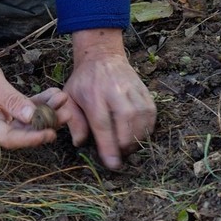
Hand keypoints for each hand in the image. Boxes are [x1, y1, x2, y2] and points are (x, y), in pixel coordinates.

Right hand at [0, 36, 56, 147]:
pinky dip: (37, 102)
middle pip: (21, 131)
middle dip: (45, 122)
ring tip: (63, 99)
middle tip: (67, 112)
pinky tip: (52, 94)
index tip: (51, 132)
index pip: (10, 138)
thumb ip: (11, 100)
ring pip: (25, 119)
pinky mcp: (2, 107)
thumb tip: (32, 116)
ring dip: (45, 110)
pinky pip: (22, 108)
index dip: (32, 138)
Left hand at [62, 28, 155, 169]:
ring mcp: (132, 88)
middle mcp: (115, 91)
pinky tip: (140, 133)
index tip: (113, 164)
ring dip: (138, 137)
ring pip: (142, 117)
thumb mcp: (69, 97)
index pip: (103, 124)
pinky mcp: (144, 88)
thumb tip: (79, 142)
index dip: (109, 146)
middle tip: (121, 154)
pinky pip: (151, 111)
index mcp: (94, 95)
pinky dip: (148, 126)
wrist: (102, 56)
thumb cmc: (84, 81)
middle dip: (126, 143)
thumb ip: (73, 120)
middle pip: (126, 121)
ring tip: (130, 146)